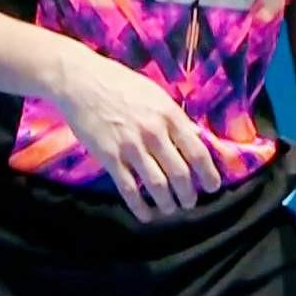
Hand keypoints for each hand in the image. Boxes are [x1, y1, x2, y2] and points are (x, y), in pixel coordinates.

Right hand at [52, 48, 222, 222]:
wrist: (82, 80)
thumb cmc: (121, 83)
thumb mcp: (155, 94)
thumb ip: (175, 118)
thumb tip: (196, 138)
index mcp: (169, 114)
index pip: (197, 152)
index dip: (209, 175)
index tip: (213, 187)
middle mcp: (154, 132)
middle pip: (180, 174)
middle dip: (189, 195)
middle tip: (190, 202)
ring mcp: (131, 146)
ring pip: (157, 186)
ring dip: (168, 204)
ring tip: (170, 209)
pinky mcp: (109, 157)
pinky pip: (129, 189)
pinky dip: (139, 207)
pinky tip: (145, 215)